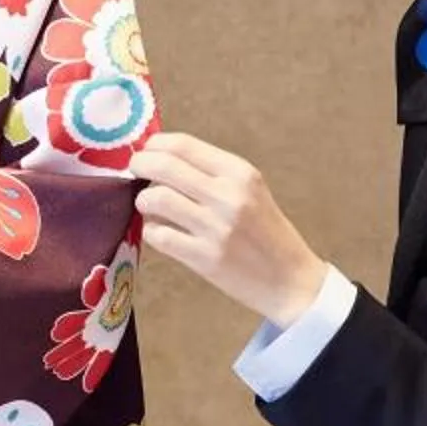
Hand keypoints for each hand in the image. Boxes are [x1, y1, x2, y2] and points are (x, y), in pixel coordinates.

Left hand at [130, 133, 329, 328]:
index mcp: (240, 173)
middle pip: (163, 166)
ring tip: (151, 207)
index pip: (182, 144)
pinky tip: (161, 231)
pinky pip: (157, 234)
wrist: (291, 280)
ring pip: (155, 199)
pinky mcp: (204, 258)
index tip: (147, 152)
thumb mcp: (250, 190)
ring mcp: (215, 228)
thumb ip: (211, 173)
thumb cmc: (266, 232)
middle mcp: (228, 196)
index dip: (154, 145)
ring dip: (144, 200)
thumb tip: (160, 156)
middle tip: (135, 172)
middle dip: (139, 165)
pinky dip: (151, 230)